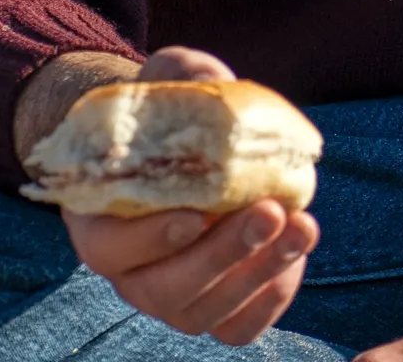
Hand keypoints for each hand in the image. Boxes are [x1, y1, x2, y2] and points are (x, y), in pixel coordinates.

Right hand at [25, 45, 322, 346]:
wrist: (196, 146)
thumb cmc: (173, 113)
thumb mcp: (172, 81)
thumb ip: (181, 78)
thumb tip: (207, 81)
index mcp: (99, 223)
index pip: (110, 250)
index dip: (149, 239)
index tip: (194, 214)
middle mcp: (130, 273)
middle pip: (166, 289)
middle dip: (222, 254)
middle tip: (269, 212)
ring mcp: (172, 297)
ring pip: (208, 310)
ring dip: (260, 273)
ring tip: (302, 226)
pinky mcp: (217, 306)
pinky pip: (238, 326)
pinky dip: (271, 298)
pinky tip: (299, 252)